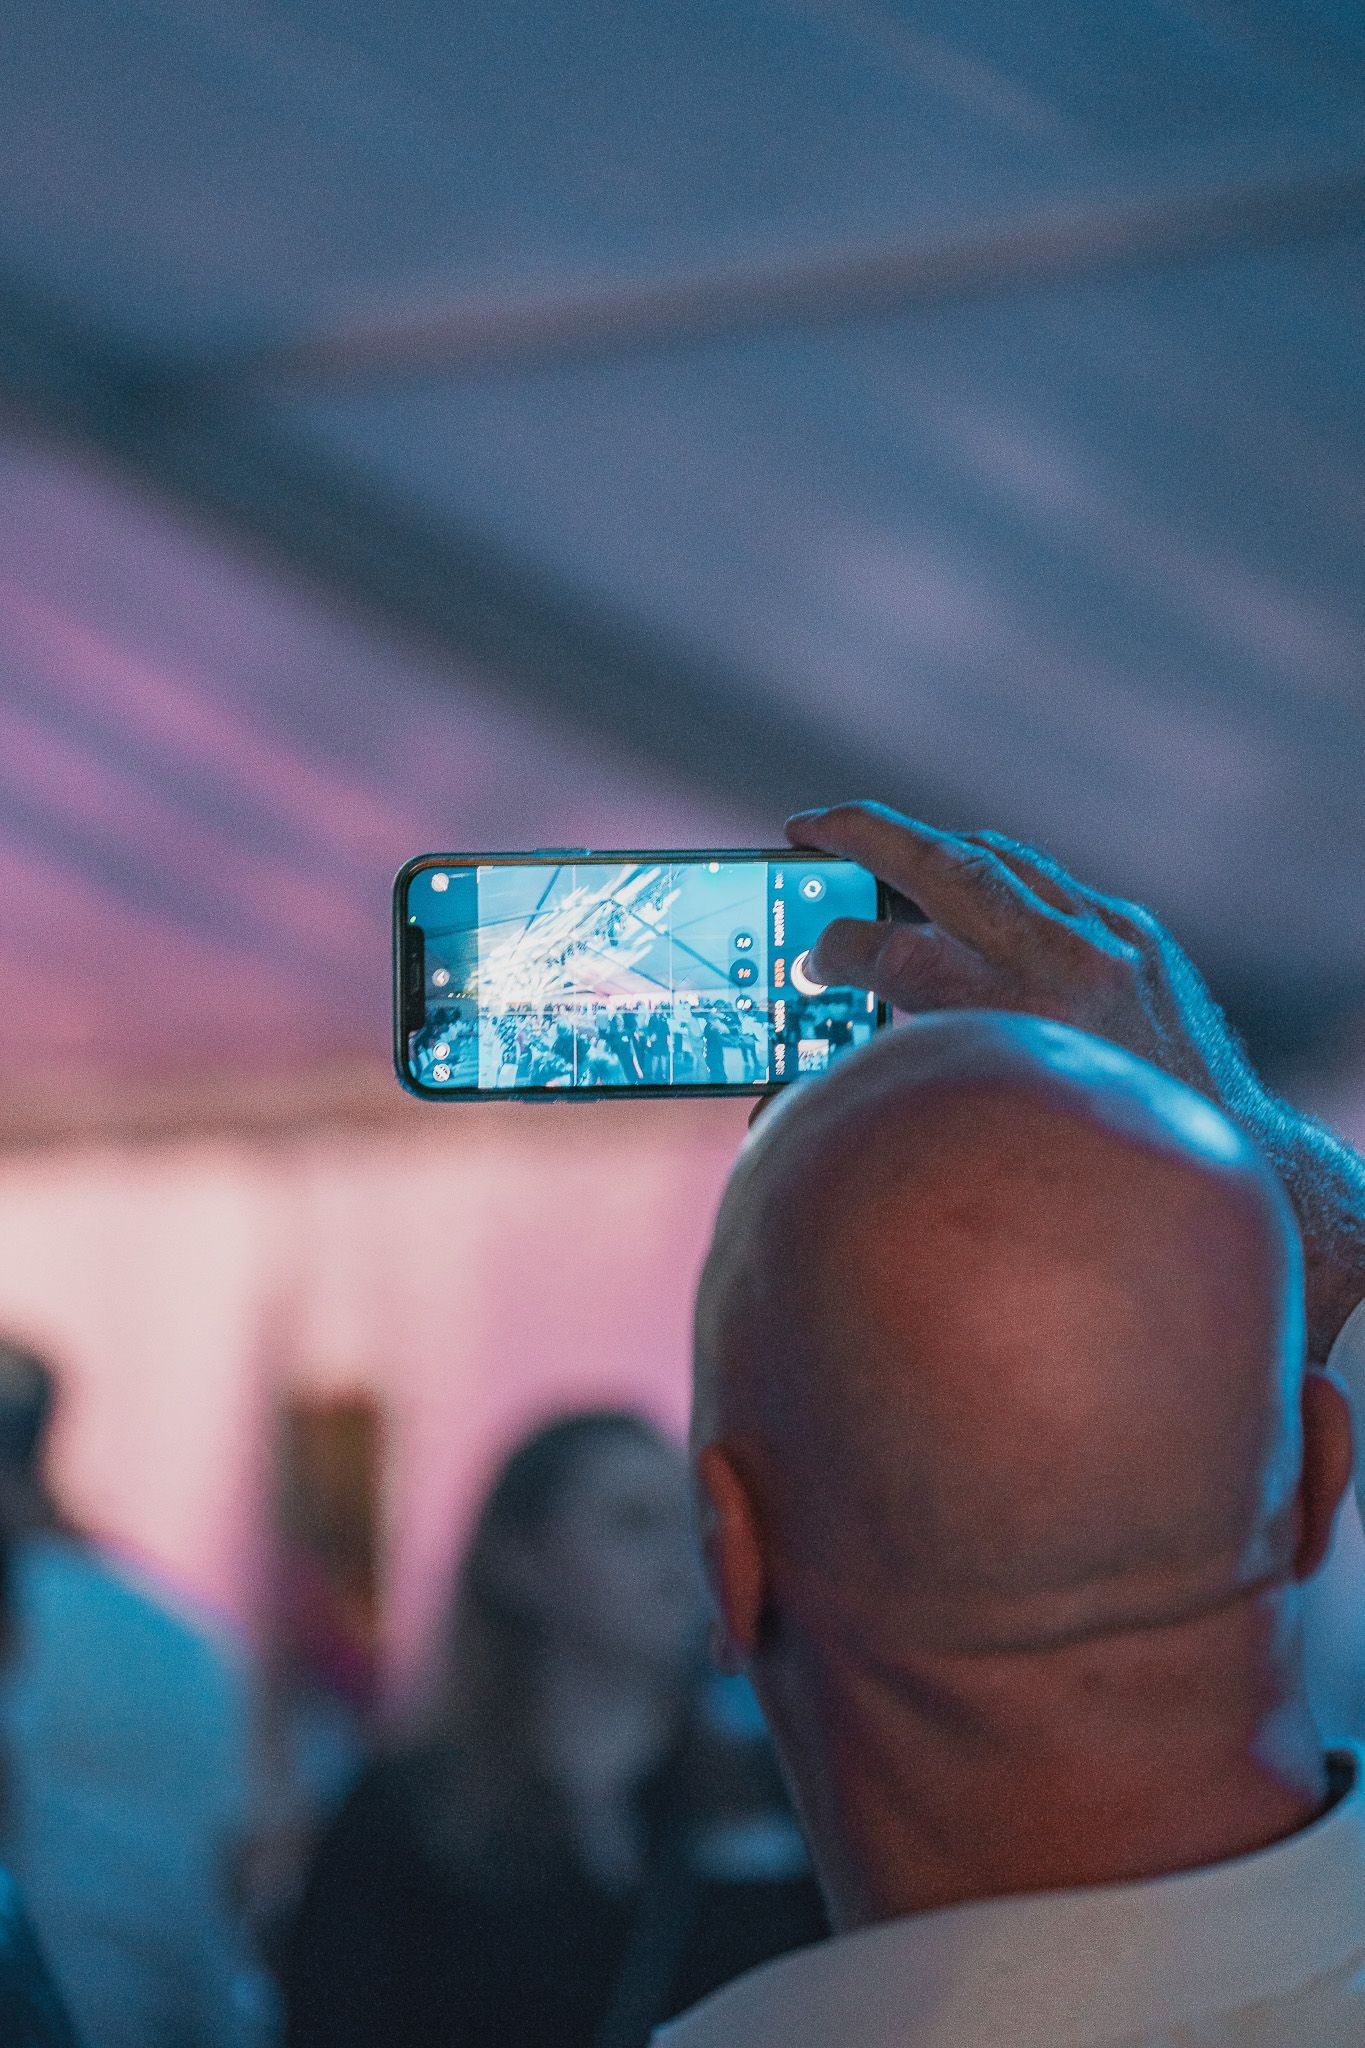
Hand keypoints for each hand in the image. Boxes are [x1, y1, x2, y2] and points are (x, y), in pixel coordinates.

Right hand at [789, 801, 1262, 1120]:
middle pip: (946, 868)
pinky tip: (968, 901)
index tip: (811, 959)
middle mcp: (1070, 968)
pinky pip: (1051, 885)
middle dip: (866, 835)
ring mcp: (1112, 939)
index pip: (899, 957)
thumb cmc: (1093, 1173)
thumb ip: (906, 1088)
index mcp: (1019, 1028)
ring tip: (879, 854)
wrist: (1232, 1160)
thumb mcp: (986, 1137)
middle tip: (809, 828)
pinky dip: (1000, 886)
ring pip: (1002, 857)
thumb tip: (805, 1080)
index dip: (839, 950)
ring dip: (932, 851)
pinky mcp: (1140, 935)